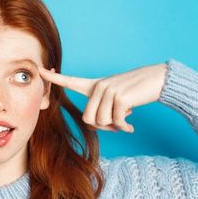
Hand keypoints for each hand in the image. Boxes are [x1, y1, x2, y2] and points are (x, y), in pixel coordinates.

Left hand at [38, 62, 167, 132]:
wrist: (157, 81)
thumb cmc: (136, 92)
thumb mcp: (116, 100)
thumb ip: (103, 110)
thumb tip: (98, 125)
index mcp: (95, 85)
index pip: (70, 81)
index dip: (54, 78)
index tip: (40, 70)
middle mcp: (99, 86)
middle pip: (88, 118)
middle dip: (102, 127)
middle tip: (117, 125)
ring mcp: (108, 90)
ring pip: (101, 122)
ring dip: (114, 127)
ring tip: (125, 120)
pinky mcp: (119, 97)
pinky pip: (115, 121)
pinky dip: (124, 127)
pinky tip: (131, 125)